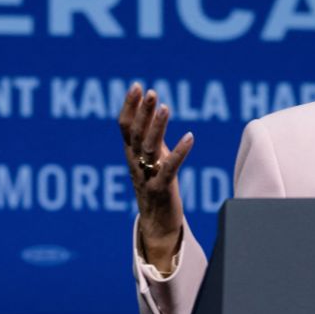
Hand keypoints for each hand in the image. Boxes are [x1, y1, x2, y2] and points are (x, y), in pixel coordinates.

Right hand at [118, 83, 193, 272]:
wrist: (157, 227)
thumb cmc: (156, 189)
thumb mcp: (152, 160)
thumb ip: (151, 138)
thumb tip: (153, 111)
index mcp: (131, 155)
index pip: (124, 127)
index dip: (129, 106)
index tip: (137, 86)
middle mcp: (135, 164)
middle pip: (136, 134)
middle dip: (143, 112)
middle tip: (151, 92)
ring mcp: (147, 177)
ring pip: (149, 148)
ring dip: (157, 127)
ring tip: (166, 107)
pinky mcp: (161, 190)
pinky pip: (169, 169)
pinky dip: (179, 152)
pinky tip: (190, 137)